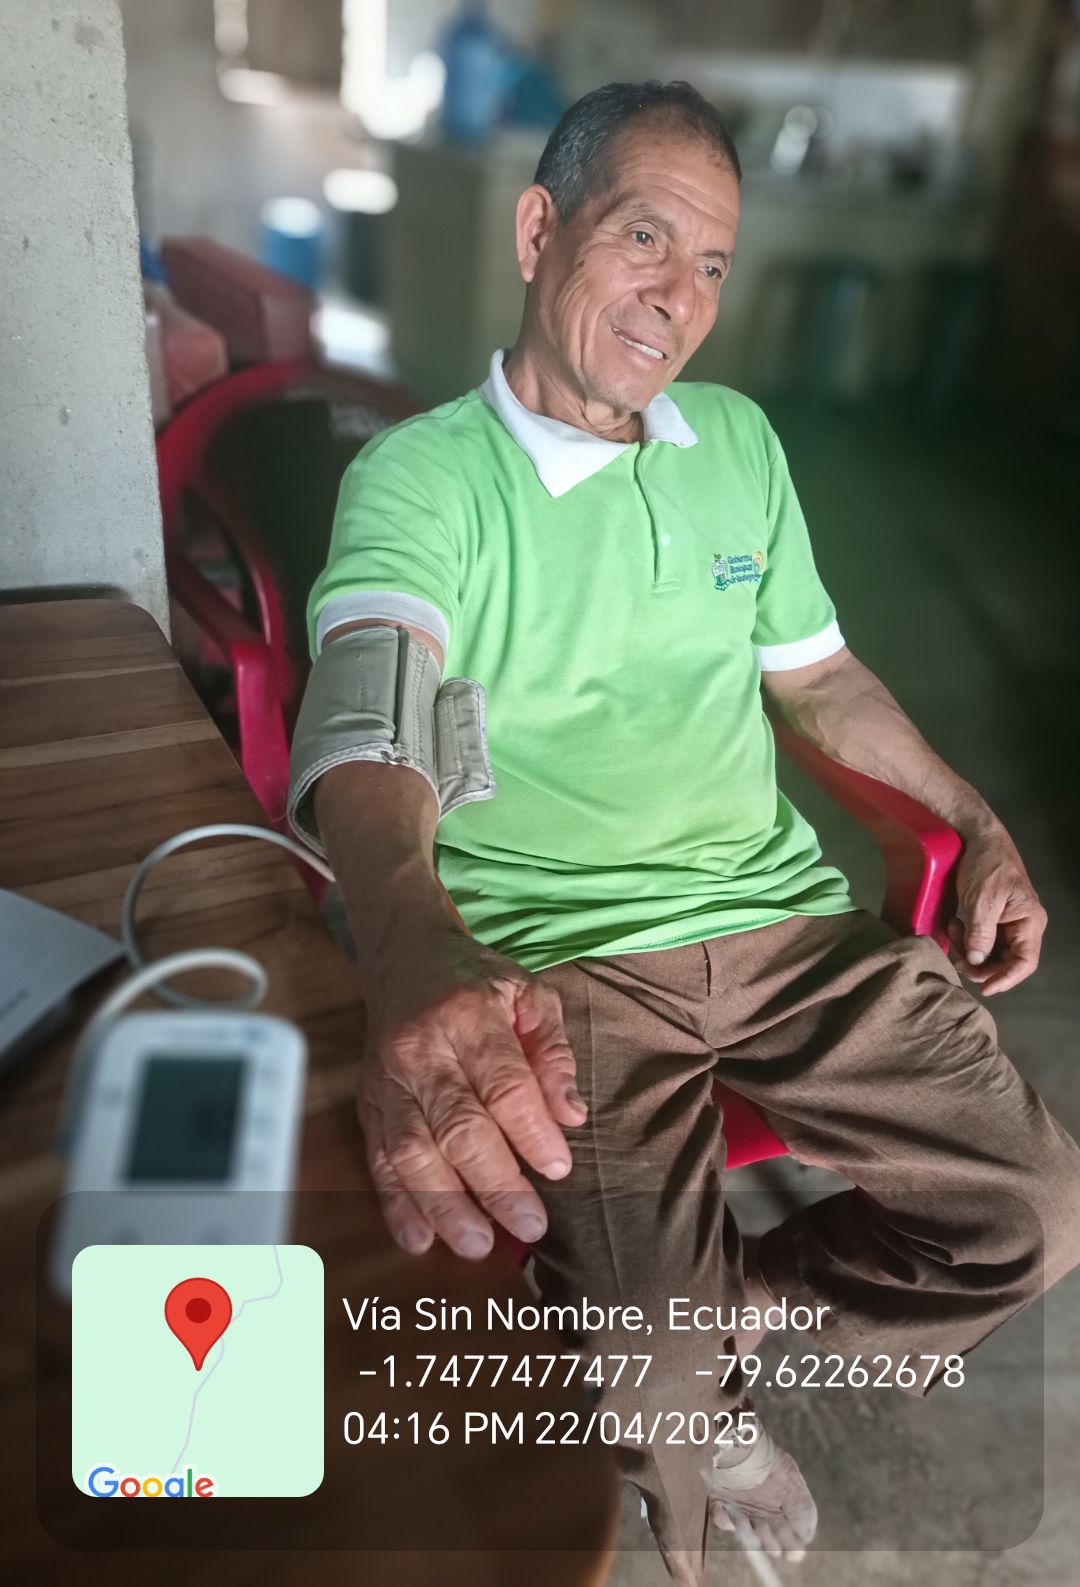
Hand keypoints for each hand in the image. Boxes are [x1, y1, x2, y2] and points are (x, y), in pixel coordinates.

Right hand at [357, 932, 586, 1259]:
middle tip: (530, 1225)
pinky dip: (397, 1205)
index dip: (530, 1131)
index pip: (503, 1083)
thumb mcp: (529, 995)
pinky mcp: (368, 1105)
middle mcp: (421, 1050)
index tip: (558, 1169)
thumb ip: (552, 1053)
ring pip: (412, 1151)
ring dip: (445, 1204)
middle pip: (457, 1125)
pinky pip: (378, 1160)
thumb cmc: (476, 983)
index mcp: (468, 1015)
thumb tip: (570, 1116)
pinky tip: (420, 1239)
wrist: (404, 959)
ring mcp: (388, 1081)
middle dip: (495, 1183)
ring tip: (479, 1244)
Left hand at [947, 828, 1046, 995]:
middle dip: (981, 965)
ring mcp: (1008, 923)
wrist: (977, 838)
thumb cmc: (986, 865)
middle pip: (1006, 962)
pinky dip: (967, 940)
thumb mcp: (982, 900)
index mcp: (1029, 922)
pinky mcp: (993, 919)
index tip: (984, 989)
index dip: (1006, 979)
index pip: (1025, 963)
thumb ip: (981, 933)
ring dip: (970, 951)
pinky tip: (954, 926)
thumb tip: (976, 963)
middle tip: (956, 955)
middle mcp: (1023, 926)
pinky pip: (982, 941)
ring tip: (953, 930)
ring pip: (992, 954)